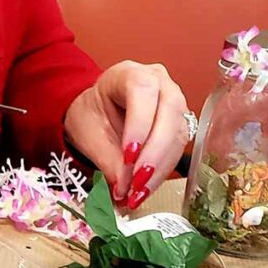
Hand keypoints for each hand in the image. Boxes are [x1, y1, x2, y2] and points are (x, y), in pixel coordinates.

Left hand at [64, 61, 189, 208]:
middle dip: (154, 153)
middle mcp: (159, 82)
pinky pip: (178, 147)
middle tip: (137, 183)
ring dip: (160, 168)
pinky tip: (146, 188)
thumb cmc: (92, 114)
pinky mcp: (179, 124)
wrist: (98, 113)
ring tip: (139, 194)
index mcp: (129, 73)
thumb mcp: (89, 134)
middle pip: (169, 111)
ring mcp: (174, 101)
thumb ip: (107, 160)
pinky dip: (162, 171)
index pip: (142, 90)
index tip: (128, 157)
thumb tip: (124, 189)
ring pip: (178, 133)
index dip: (139, 125)